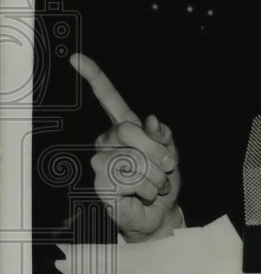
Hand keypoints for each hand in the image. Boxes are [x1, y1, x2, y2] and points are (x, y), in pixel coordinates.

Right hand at [71, 53, 181, 242]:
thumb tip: (150, 121)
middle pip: (130, 131)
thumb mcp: (170, 154)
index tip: (77, 59)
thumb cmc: (163, 183)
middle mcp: (108, 141)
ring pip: (134, 158)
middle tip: (166, 169)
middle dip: (157, 153)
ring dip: (155, 176)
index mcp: (125, 128)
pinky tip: (142, 195)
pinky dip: (146, 189)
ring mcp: (101, 161)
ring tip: (154, 185)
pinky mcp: (101, 183)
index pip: (108, 98)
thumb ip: (162, 136)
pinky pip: (129, 178)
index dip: (94, 77)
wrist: (161, 214)